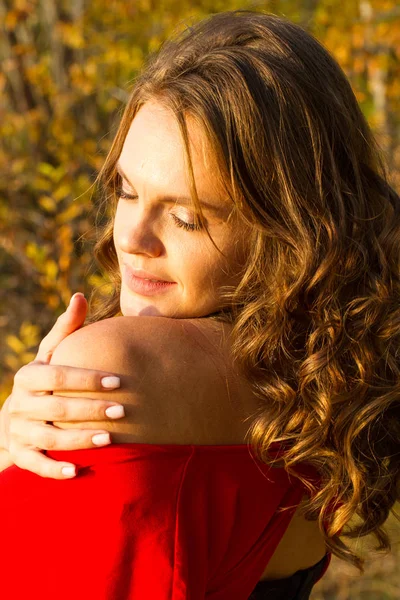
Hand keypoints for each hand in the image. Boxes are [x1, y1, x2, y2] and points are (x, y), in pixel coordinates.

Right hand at [0, 293, 124, 478]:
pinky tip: (78, 472)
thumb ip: (65, 330)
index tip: (119, 381)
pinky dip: (54, 469)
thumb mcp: (49, 356)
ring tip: (110, 440)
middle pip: (55, 407)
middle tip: (123, 411)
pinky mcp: (19, 454)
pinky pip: (34, 465)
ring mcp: (18, 431)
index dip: (88, 379)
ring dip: (79, 440)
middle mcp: (20, 403)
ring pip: (47, 437)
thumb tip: (80, 295)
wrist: (13, 419)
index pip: (57, 375)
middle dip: (90, 409)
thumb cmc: (42, 381)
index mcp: (28, 376)